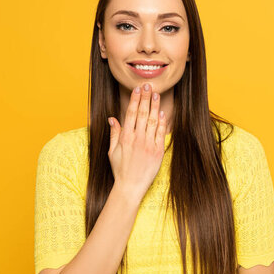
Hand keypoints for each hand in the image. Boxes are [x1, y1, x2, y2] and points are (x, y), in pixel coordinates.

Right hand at [107, 83, 166, 201]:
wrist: (130, 187)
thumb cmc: (120, 170)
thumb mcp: (112, 151)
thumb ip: (114, 133)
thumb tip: (112, 118)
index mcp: (125, 137)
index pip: (131, 114)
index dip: (135, 100)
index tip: (137, 90)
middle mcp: (137, 139)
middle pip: (143, 113)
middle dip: (145, 98)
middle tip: (148, 86)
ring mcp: (149, 145)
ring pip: (153, 121)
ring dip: (155, 106)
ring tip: (156, 95)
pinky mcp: (158, 152)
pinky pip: (161, 133)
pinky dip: (162, 122)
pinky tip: (162, 113)